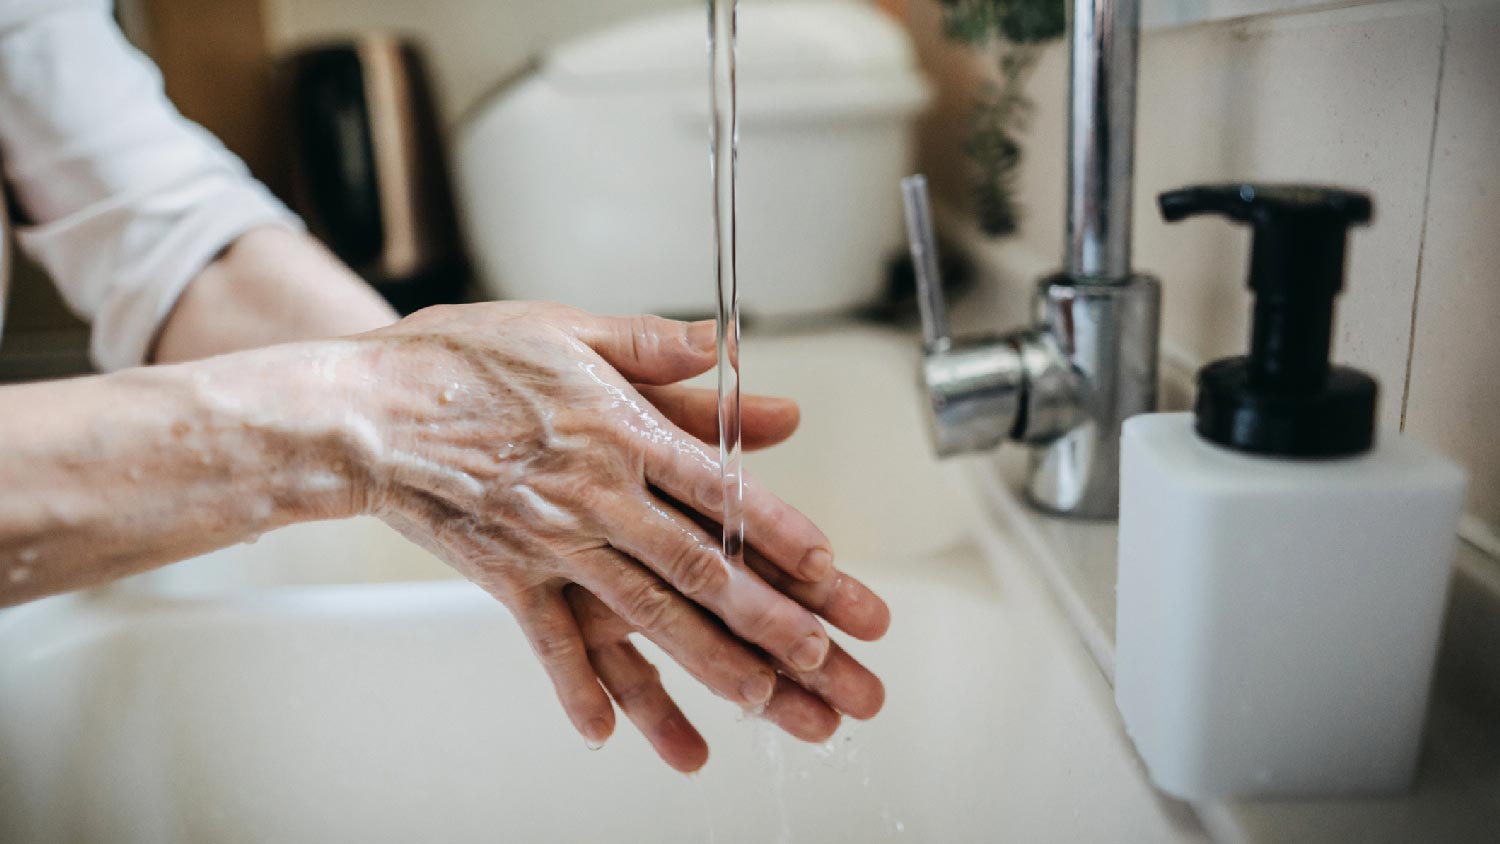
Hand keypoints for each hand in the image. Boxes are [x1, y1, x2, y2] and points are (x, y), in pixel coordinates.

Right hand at [346, 302, 888, 768]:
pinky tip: (607, 732)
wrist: (365, 408)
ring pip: (641, 613)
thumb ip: (655, 345)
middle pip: (693, 565)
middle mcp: (594, 495)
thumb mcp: (567, 328)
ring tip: (759, 701)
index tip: (825, 566)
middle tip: (819, 658)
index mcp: (617, 431)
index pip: (716, 486)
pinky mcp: (504, 576)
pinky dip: (576, 688)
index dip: (775, 529)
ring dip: (704, 661)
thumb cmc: (463, 358)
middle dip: (763, 616)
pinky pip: (548, 642)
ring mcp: (550, 542)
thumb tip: (731, 347)